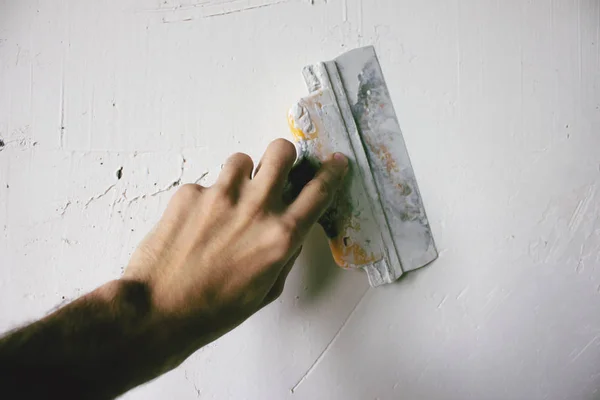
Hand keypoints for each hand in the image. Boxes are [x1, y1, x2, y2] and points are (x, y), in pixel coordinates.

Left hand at [123, 139, 347, 343]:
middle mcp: (256, 207)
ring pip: (243, 159)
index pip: (318, 191)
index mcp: (281, 235)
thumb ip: (285, 253)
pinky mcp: (190, 192)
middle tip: (275, 170)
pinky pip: (208, 183)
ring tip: (229, 202)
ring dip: (242, 176)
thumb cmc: (214, 309)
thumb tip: (290, 230)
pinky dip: (208, 198)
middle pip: (282, 152)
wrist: (159, 309)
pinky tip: (197, 225)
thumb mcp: (267, 288)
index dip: (332, 172)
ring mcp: (221, 195)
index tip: (335, 163)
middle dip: (284, 156)